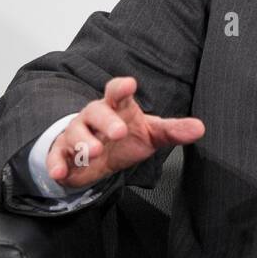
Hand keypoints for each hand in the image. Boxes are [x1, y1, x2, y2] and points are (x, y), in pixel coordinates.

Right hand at [46, 76, 204, 187]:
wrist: (96, 156)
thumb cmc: (125, 137)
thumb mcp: (150, 134)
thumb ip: (172, 130)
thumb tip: (200, 127)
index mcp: (116, 107)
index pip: (116, 92)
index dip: (121, 88)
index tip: (128, 85)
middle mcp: (94, 116)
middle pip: (96, 112)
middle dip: (105, 121)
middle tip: (117, 132)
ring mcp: (76, 133)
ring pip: (76, 133)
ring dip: (84, 142)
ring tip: (93, 152)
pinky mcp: (63, 153)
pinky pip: (56, 156)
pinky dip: (56, 163)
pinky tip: (60, 173)